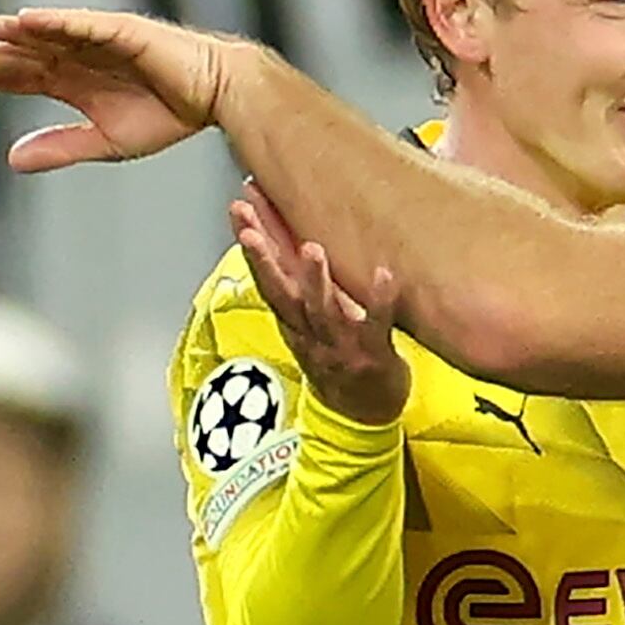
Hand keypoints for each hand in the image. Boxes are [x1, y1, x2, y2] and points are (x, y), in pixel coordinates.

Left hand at [0, 7, 237, 172]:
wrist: (217, 95)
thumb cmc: (168, 115)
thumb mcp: (108, 141)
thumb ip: (62, 147)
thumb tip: (11, 159)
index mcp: (71, 82)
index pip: (15, 76)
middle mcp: (76, 56)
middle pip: (18, 54)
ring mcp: (95, 40)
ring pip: (42, 35)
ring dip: (10, 32)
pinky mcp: (120, 30)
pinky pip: (81, 24)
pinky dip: (54, 21)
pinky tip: (25, 21)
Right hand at [228, 183, 408, 425]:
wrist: (363, 415)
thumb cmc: (337, 360)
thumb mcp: (308, 327)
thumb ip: (297, 288)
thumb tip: (283, 241)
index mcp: (294, 324)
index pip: (267, 280)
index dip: (251, 246)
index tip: (239, 209)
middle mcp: (311, 334)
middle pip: (281, 295)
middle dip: (263, 260)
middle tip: (248, 226)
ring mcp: (341, 346)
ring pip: (322, 312)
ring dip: (314, 281)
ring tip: (311, 249)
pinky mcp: (374, 355)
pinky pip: (377, 325)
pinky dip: (380, 300)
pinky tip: (386, 275)